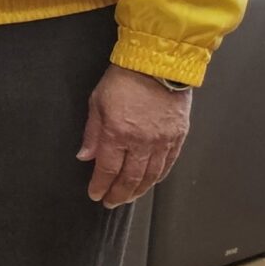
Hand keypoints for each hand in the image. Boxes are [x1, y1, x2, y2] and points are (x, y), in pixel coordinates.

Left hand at [77, 64, 191, 206]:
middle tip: (111, 202)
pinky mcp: (179, 136)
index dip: (101, 185)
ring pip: (151, 175)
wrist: (158, 63)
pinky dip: (159, 176)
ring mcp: (163, 141)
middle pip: (130, 178)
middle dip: (119, 193)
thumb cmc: (124, 79)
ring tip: (129, 197)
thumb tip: (85, 157)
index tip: (95, 195)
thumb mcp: (97, 102)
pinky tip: (152, 182)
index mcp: (117, 134)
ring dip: (139, 190)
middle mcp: (141, 142)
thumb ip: (92, 133)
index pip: (107, 169)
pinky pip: (169, 163)